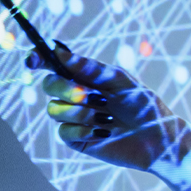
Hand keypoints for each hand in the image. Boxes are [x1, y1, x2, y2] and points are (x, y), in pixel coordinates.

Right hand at [29, 42, 190, 190]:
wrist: (158, 138)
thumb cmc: (144, 105)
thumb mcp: (120, 81)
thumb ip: (91, 68)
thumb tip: (60, 51)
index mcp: (86, 77)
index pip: (53, 64)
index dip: (38, 59)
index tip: (33, 61)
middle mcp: (76, 95)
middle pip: (49, 86)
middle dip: (66, 89)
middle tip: (90, 95)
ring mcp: (75, 118)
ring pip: (54, 110)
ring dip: (80, 112)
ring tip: (106, 116)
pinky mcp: (78, 139)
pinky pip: (64, 132)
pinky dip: (83, 129)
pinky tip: (104, 131)